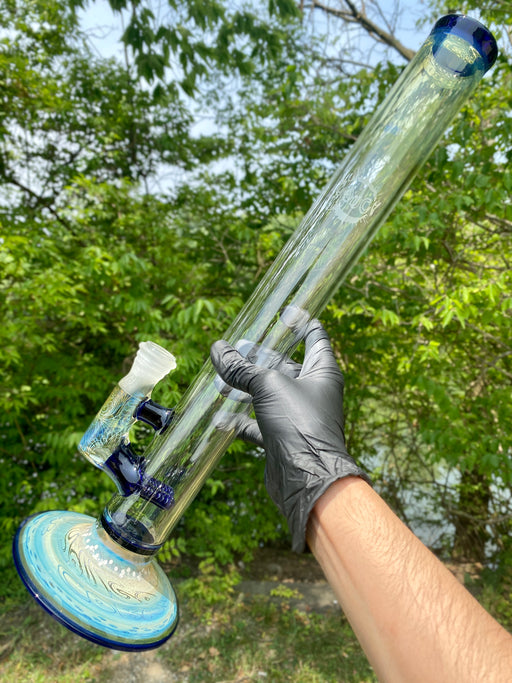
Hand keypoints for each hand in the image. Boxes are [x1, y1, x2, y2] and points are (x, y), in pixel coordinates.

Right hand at [210, 319, 369, 551]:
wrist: (307, 477)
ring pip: (269, 394)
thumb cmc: (299, 422)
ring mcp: (297, 416)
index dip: (300, 322)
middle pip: (285, 365)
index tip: (284, 311)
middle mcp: (312, 391)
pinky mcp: (283, 438)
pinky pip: (259, 424)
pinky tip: (220, 417)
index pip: (314, 337)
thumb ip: (242, 368)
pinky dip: (241, 420)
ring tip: (220, 376)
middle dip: (260, 356)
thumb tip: (218, 349)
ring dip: (245, 385)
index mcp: (322, 371)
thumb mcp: (269, 385)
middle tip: (237, 346)